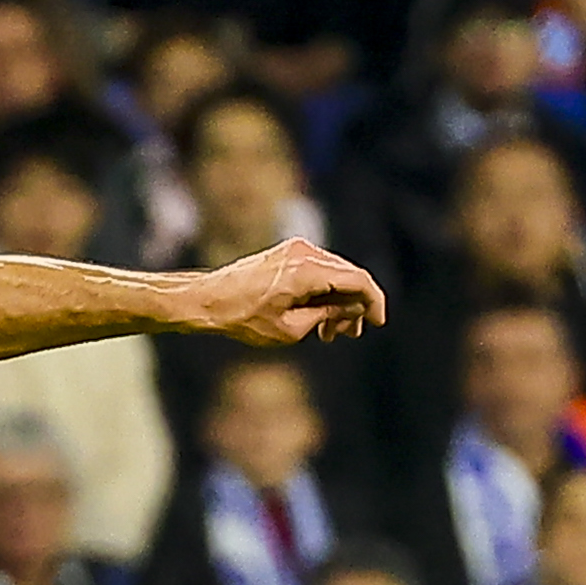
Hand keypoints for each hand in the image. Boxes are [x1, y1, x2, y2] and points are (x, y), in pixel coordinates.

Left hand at [185, 240, 383, 345]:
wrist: (207, 301)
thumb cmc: (243, 318)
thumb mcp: (290, 329)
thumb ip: (327, 316)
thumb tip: (350, 309)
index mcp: (308, 271)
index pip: (358, 280)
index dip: (373, 301)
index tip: (378, 322)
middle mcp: (304, 253)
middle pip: (348, 277)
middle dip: (353, 307)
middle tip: (349, 334)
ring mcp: (295, 250)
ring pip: (333, 275)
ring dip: (338, 303)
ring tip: (331, 334)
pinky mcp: (287, 255)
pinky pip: (317, 272)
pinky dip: (323, 293)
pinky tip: (317, 318)